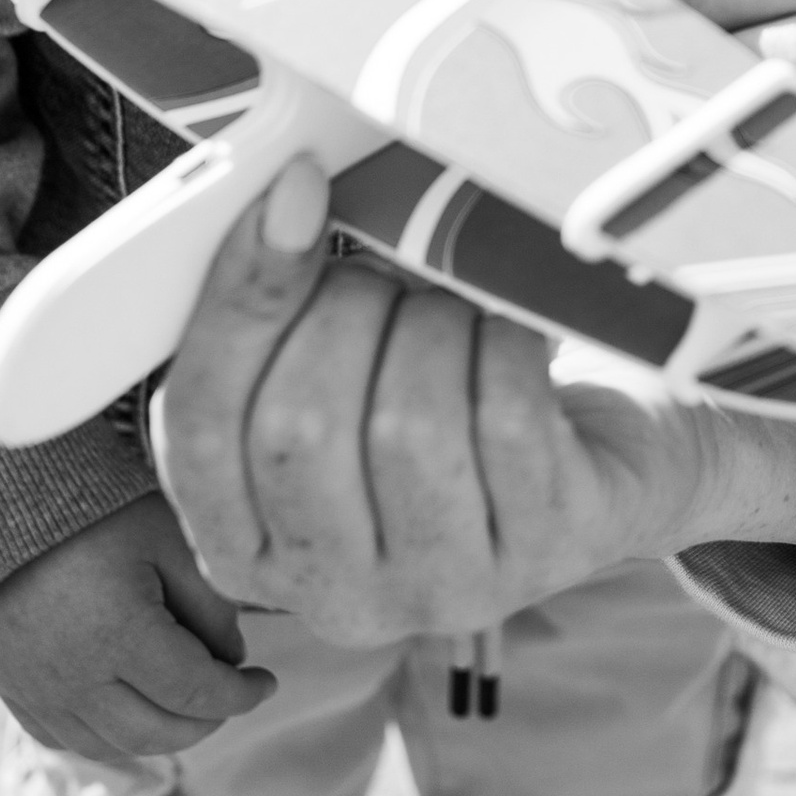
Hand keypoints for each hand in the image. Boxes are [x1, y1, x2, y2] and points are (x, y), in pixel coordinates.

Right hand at [0, 491, 274, 758]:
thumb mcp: (168, 542)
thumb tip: (231, 661)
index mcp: (119, 637)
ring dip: (161, 735)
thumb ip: (210, 607)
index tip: (267, 682)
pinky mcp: (10, 690)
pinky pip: (65, 738)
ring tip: (187, 704)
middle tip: (231, 695)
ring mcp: (35, 691)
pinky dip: (108, 737)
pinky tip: (131, 711)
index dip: (241, 695)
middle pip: (159, 733)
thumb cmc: (93, 510)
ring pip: (112, 746)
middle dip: (208, 720)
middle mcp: (74, 678)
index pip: (197, 694)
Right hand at [150, 160, 721, 643]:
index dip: (237, 303)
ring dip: (429, 327)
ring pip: (405, 427)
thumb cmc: (441, 404)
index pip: (196, 427)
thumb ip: (276, 318)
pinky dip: (505, 344)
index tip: (291, 197)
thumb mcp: (334, 378)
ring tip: (447, 310)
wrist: (598, 465)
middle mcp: (334, 597)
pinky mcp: (546, 551)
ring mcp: (445, 588)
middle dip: (343, 311)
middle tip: (385, 278)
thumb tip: (285, 201)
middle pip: (295, 429)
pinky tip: (507, 334)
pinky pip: (506, 418)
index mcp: (244, 552)